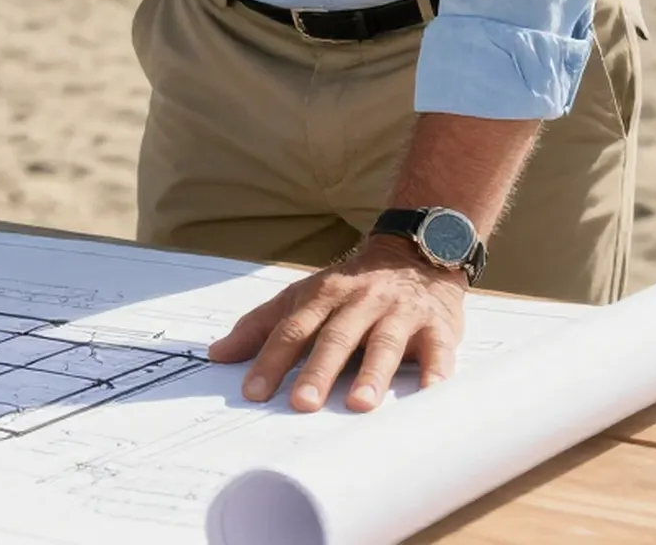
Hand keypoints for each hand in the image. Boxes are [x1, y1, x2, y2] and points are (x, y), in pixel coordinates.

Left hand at [208, 235, 466, 411]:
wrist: (417, 252)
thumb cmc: (352, 286)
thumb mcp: (304, 295)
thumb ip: (262, 325)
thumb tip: (217, 354)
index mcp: (325, 296)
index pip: (293, 329)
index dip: (272, 359)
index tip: (253, 391)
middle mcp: (361, 303)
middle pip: (337, 337)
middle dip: (319, 370)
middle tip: (302, 404)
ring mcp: (400, 313)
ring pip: (385, 343)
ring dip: (372, 373)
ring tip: (358, 404)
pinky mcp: (437, 327)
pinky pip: (438, 352)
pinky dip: (437, 374)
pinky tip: (431, 396)